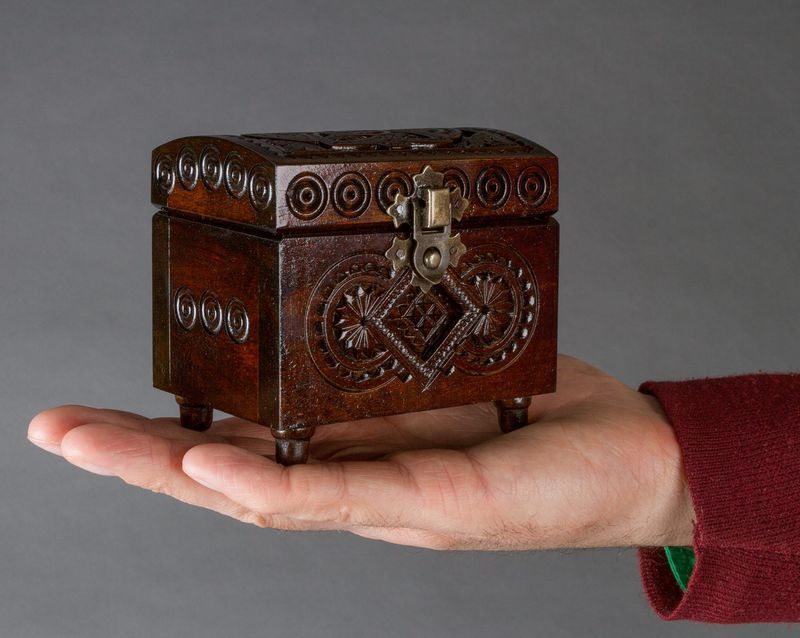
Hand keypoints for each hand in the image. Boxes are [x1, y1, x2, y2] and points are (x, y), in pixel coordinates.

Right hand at [27, 355, 693, 549]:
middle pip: (233, 479)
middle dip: (139, 457)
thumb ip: (385, 367)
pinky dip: (269, 484)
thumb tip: (333, 324)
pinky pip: (341, 496)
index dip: (166, 434)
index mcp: (355, 454)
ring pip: (266, 497)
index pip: (245, 447)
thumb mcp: (446, 376)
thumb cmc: (537, 417)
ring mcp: (392, 504)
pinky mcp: (439, 501)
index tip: (99, 410)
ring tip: (92, 444)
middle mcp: (358, 488)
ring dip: (173, 473)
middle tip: (55, 428)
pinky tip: (211, 466)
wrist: (631, 461)